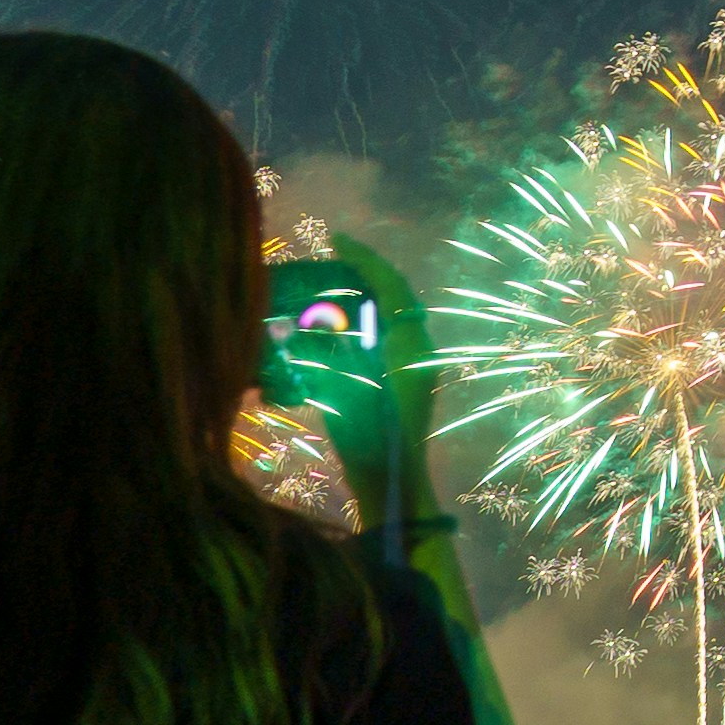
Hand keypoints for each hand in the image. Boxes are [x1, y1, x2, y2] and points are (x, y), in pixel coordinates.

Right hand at [302, 237, 438, 529]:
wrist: (391, 485)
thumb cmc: (369, 438)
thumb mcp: (343, 389)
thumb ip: (327, 352)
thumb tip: (306, 321)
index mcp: (411, 345)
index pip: (392, 286)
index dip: (365, 258)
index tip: (336, 239)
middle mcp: (418, 350)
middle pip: (393, 299)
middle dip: (362, 276)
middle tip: (327, 263)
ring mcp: (413, 369)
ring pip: (388, 320)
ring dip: (360, 303)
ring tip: (323, 291)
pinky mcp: (403, 386)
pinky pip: (383, 343)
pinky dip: (359, 330)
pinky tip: (328, 333)